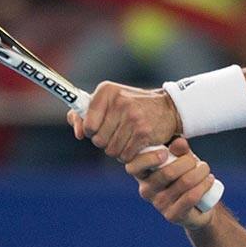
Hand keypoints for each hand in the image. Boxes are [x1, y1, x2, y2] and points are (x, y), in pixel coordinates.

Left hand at [66, 81, 180, 161]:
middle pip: (98, 140)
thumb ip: (85, 112)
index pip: (88, 124)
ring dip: (117, 150)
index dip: (91, 131)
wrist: (168, 107)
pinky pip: (125, 156)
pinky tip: (134, 145)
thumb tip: (77, 131)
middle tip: (116, 134)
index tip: (99, 128)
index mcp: (107, 91)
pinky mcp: (143, 133)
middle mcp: (119, 102)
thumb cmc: (133, 105)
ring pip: (111, 150)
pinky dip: (128, 155)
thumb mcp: (109, 100)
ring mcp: (132, 118)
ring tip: (126, 139)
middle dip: (105, 142)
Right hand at [124, 138, 215, 229]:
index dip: (148, 158)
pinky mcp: (172, 215)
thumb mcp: (180, 157)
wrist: (198, 203)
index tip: (165, 153)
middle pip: (167, 172)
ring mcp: (158, 204)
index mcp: (142, 174)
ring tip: (206, 170)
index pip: (133, 166)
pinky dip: (203, 186)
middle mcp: (146, 190)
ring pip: (184, 183)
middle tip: (200, 163)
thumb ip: (178, 147)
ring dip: (200, 173)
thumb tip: (180, 143)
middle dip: (188, 162)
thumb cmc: (184, 174)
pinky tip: (209, 180)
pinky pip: (190, 197)